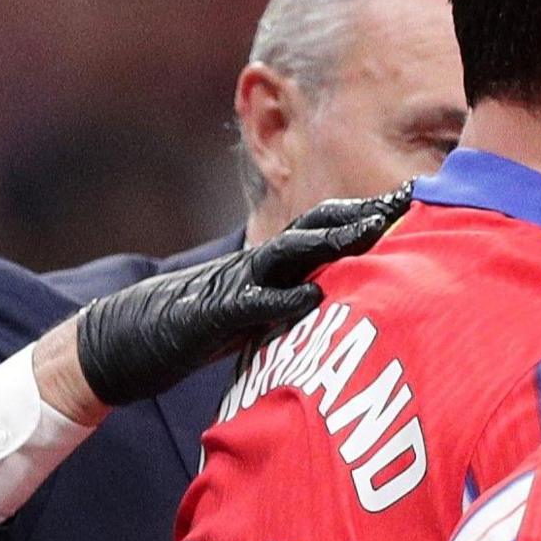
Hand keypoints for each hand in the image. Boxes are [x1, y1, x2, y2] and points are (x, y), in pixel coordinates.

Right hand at [72, 186, 409, 407]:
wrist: (123, 341)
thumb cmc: (202, 330)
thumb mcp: (263, 313)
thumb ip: (300, 301)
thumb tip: (348, 303)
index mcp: (274, 264)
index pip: (330, 228)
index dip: (371, 213)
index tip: (417, 199)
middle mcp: (259, 265)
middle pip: (318, 227)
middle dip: (363, 212)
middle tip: (409, 201)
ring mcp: (235, 284)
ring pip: (289, 254)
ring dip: (332, 241)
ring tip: (373, 231)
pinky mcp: (211, 316)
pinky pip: (250, 305)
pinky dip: (282, 302)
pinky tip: (312, 299)